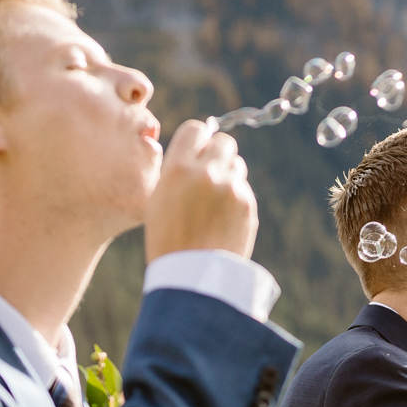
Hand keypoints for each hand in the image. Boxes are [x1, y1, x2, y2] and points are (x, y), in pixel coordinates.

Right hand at [144, 120, 257, 260]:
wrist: (192, 277)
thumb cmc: (168, 239)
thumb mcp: (158, 199)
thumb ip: (177, 169)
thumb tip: (197, 150)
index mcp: (178, 168)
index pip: (196, 129)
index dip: (197, 140)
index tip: (196, 151)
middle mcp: (208, 173)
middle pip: (224, 142)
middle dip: (217, 154)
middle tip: (208, 173)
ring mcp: (232, 188)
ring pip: (236, 165)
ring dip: (228, 175)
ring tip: (213, 203)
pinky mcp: (248, 205)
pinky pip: (243, 189)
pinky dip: (235, 199)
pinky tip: (222, 219)